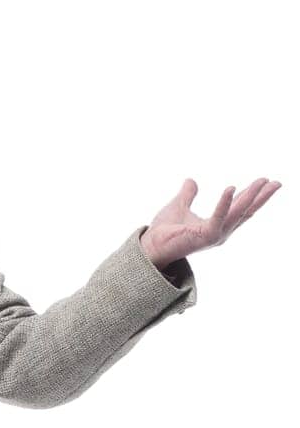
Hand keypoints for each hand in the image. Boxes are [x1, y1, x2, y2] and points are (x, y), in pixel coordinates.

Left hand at [139, 177, 280, 268]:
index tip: (265, 182)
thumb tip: (191, 181)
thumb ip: (187, 194)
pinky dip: (224, 203)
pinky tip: (231, 187)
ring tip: (263, 181)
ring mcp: (214, 236)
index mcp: (216, 226)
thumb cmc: (164, 231)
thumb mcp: (179, 205)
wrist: (151, 246)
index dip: (252, 196)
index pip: (239, 209)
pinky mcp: (205, 236)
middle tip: (276, 182)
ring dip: (251, 196)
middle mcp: (219, 232)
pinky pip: (218, 217)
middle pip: (245, 212)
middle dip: (261, 197)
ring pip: (238, 212)